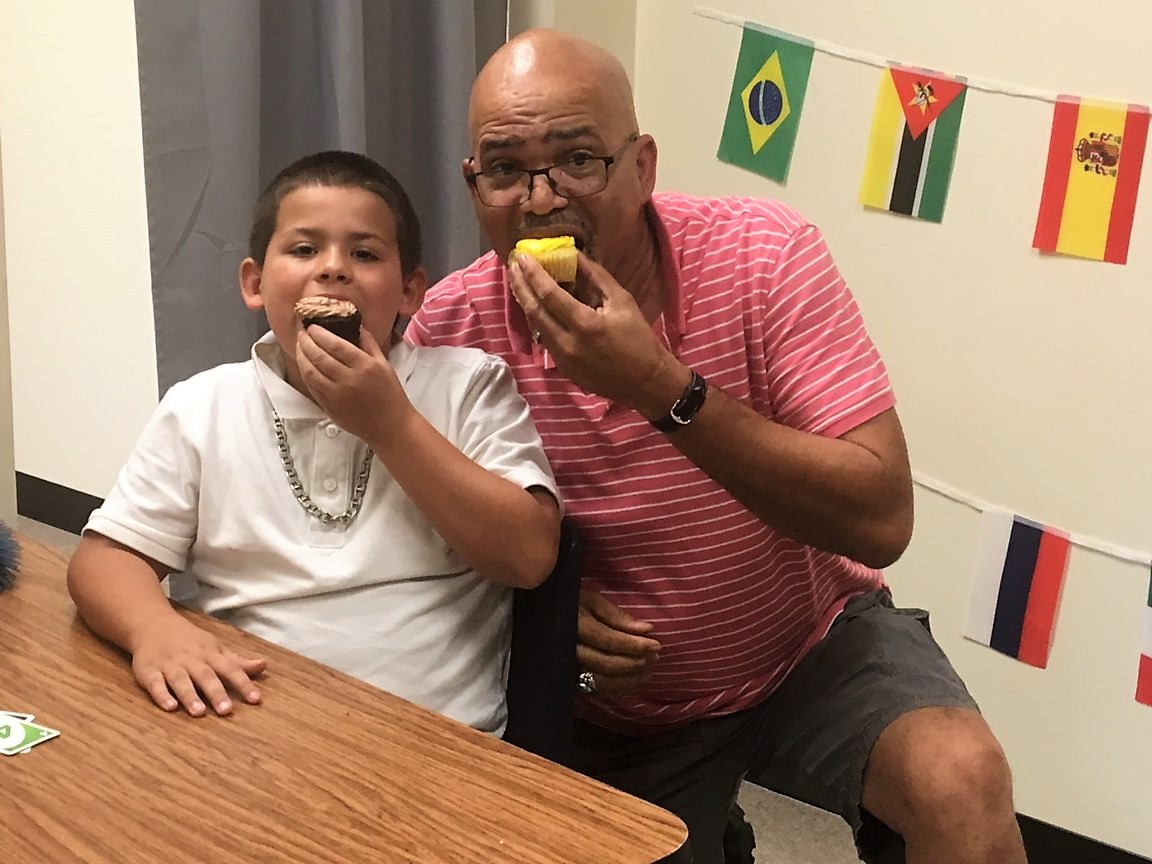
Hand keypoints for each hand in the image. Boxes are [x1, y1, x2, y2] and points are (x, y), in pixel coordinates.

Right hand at [130, 615, 266, 715]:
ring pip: (181, 681)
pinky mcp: (149, 671)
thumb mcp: (216, 648)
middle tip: (227, 711)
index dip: (244, 683)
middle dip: (217, 693)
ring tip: (198, 712)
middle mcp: (192, 660)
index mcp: (210, 654)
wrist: (153, 625)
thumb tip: (264, 666)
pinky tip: (169, 707)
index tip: (256, 699)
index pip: (231, 669)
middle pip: (206, 676)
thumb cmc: (190, 641)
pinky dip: (161, 695)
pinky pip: (155, 684)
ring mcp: (170, 665)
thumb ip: (238, 661)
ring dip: (190, 696)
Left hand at [295, 325, 412, 444]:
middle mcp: (349, 380)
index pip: (335, 344)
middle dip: (306, 342)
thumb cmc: (390, 395)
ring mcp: (336, 396)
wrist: (390, 426)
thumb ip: (368, 343)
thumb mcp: (384, 364)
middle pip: (318, 356)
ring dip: (301, 357)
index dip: (319, 333)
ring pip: (310, 372)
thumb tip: (355, 325)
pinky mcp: (329, 408)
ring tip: (300, 347)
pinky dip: (305, 374)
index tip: (313, 327)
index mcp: (365, 366)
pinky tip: (305, 366)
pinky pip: (312, 387)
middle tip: (302, 333)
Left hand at [509, 254, 687, 412]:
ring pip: (536, 326)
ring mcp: (562, 359)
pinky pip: (545, 339)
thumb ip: (596, 277)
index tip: (521, 256)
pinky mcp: (563, 369)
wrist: (646, 382)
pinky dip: (539, 320)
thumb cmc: (639, 339)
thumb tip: (574, 255)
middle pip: (533, 310)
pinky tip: (537, 306)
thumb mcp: (622, 301)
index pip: (548, 294)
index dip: (532, 273)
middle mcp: (567, 343)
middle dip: (519, 285)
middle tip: (511, 265)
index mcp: (584, 324)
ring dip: (525, 302)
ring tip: (519, 281)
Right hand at [576, 589, 660, 696]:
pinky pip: (596, 690)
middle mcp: (569, 650)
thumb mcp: (592, 600)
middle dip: (633, 663)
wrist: (546, 618)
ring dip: (629, 679)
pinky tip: (635, 680)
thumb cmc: (574, 605)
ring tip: (649, 670)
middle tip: (655, 658)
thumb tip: (646, 629)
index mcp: (575, 626)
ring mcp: (568, 667)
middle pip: (604, 664)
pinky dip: (618, 688)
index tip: (656, 644)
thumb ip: (616, 615)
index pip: (608, 640)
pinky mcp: (570, 679)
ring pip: (600, 682)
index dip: (633, 645)